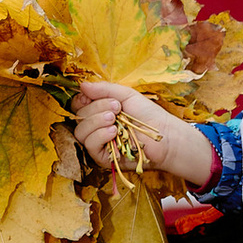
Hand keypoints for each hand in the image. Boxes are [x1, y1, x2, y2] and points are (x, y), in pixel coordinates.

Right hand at [72, 80, 214, 189]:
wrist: (164, 135)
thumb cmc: (148, 115)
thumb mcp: (126, 95)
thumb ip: (104, 89)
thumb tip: (82, 84)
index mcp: (99, 112)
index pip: (78, 105)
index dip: (82, 99)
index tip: (93, 95)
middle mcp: (96, 127)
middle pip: (79, 117)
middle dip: (96, 109)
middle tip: (116, 107)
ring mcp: (99, 143)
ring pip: (81, 132)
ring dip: (96, 122)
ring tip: (115, 119)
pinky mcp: (103, 158)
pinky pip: (90, 145)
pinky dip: (100, 135)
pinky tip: (114, 132)